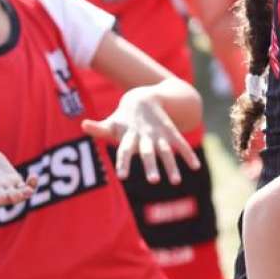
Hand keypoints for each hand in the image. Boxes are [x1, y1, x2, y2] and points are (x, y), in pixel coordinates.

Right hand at [0, 142, 37, 205]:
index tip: (3, 197)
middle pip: (6, 198)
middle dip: (14, 197)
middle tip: (21, 193)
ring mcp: (5, 185)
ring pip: (19, 194)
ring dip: (26, 193)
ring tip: (29, 189)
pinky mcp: (12, 178)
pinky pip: (25, 185)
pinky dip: (31, 183)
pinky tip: (34, 176)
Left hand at [82, 87, 200, 184]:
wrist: (144, 96)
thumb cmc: (123, 118)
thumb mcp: (112, 123)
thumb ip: (99, 129)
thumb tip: (83, 124)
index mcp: (129, 135)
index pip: (125, 150)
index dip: (124, 162)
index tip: (122, 176)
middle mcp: (145, 135)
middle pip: (148, 152)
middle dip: (151, 165)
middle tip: (154, 181)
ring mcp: (159, 134)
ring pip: (166, 151)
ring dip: (171, 165)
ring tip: (176, 182)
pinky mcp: (170, 132)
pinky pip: (180, 144)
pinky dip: (188, 155)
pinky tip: (195, 167)